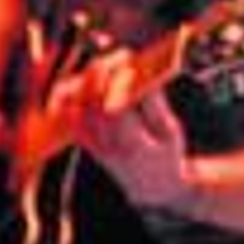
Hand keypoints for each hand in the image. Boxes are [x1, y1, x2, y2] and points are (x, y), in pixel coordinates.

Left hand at [80, 51, 194, 212]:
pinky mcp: (88, 145)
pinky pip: (72, 120)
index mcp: (133, 145)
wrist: (152, 186)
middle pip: (92, 108)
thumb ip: (156, 106)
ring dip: (82, 86)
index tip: (128, 62)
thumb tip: (145, 78)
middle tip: (113, 57)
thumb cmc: (167, 156)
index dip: (118, 85)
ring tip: (99, 66)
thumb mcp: (172, 132)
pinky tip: (81, 83)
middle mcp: (108, 147)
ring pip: (76, 113)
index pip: (116, 111)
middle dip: (98, 78)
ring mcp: (95, 147)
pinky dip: (72, 100)